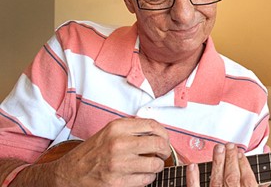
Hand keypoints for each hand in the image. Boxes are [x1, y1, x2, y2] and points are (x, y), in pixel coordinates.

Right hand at [53, 118, 170, 186]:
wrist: (69, 174)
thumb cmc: (92, 153)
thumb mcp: (109, 133)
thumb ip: (132, 130)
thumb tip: (159, 133)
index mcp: (117, 128)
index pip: (153, 126)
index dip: (164, 134)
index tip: (165, 139)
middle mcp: (118, 144)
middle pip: (158, 144)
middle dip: (165, 151)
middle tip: (163, 154)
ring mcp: (118, 164)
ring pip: (155, 164)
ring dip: (156, 166)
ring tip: (150, 166)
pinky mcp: (118, 182)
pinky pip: (146, 180)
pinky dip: (147, 178)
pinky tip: (139, 175)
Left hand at [186, 143, 257, 186]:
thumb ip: (262, 178)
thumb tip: (266, 151)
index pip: (247, 178)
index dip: (244, 163)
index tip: (240, 153)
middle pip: (232, 176)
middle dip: (231, 158)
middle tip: (230, 145)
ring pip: (216, 180)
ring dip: (217, 162)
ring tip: (218, 148)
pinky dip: (193, 177)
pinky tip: (192, 166)